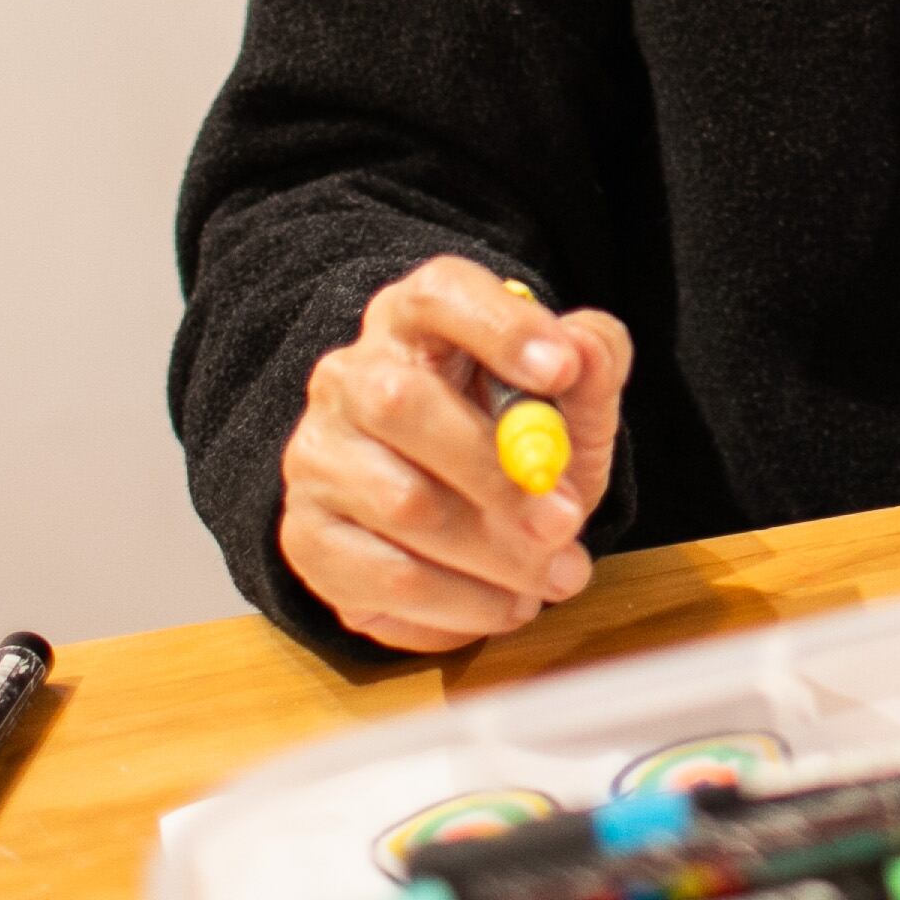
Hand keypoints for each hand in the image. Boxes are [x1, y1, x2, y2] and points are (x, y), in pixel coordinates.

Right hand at [277, 256, 633, 655]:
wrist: (457, 516)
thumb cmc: (513, 437)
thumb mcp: (570, 399)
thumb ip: (592, 362)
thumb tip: (581, 349)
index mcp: (416, 318)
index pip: (439, 295)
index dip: (500, 329)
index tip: (563, 371)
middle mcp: (350, 376)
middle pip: (403, 404)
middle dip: (498, 474)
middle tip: (568, 522)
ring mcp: (318, 456)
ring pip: (401, 504)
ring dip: (494, 553)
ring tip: (556, 575)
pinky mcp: (307, 536)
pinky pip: (384, 577)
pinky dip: (461, 602)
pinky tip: (507, 603)